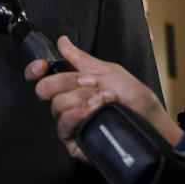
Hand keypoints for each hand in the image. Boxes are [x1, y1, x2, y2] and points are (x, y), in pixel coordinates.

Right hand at [26, 36, 182, 161]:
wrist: (149, 120)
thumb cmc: (134, 98)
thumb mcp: (108, 70)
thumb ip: (80, 58)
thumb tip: (63, 42)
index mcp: (70, 88)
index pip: (41, 79)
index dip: (35, 70)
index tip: (43, 65)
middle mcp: (66, 106)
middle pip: (45, 90)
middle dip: (67, 81)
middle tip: (92, 82)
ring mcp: (69, 124)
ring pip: (57, 106)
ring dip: (82, 98)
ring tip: (104, 98)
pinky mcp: (73, 142)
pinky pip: (65, 125)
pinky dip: (80, 113)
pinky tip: (97, 109)